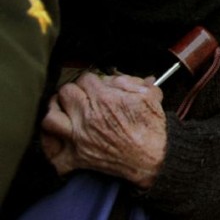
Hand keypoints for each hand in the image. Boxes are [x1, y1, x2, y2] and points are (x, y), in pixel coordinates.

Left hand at [41, 72, 166, 188]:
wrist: (152, 160)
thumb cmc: (152, 128)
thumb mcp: (150, 96)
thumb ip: (134, 81)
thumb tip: (118, 77)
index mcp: (105, 99)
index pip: (85, 78)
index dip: (92, 79)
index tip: (96, 85)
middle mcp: (88, 116)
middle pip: (65, 92)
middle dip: (74, 91)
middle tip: (81, 96)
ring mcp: (79, 138)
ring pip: (50, 118)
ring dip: (55, 112)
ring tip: (63, 111)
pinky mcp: (77, 158)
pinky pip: (52, 152)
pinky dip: (52, 145)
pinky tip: (58, 137)